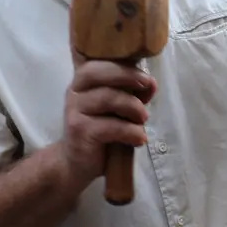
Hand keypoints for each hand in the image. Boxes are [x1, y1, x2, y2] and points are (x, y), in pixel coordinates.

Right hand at [59, 54, 157, 183]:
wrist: (77, 163)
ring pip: (107, 98)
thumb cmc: (100, 131)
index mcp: (83, 82)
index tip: (146, 77)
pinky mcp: (80, 131)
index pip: (98, 63)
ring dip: (133, 107)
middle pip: (99, 74)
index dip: (123, 67)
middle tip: (147, 87)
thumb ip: (131, 94)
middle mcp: (74, 92)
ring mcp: (75, 111)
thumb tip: (151, 84)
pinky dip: (131, 132)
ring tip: (143, 119)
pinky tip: (139, 139)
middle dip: (127, 76)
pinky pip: (110, 126)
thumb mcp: (117, 109)